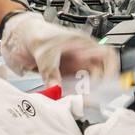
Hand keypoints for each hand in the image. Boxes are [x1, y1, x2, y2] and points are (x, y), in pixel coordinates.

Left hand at [0, 11, 119, 86]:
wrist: (23, 36)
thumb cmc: (37, 35)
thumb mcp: (44, 54)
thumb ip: (50, 72)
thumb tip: (56, 89)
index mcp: (83, 43)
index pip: (107, 55)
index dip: (111, 69)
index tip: (107, 83)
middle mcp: (83, 54)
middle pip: (101, 72)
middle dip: (98, 85)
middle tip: (92, 96)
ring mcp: (76, 64)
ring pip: (90, 81)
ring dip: (87, 91)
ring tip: (80, 99)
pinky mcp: (67, 73)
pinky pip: (77, 85)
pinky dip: (75, 93)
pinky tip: (69, 97)